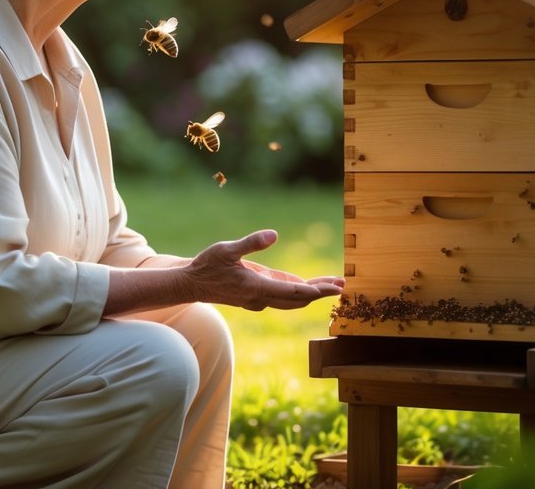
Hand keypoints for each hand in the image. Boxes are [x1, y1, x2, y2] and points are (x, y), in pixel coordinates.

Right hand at [182, 230, 344, 310]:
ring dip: (312, 293)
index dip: (316, 290)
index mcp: (256, 287)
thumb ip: (251, 242)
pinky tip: (310, 285)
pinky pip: (283, 296)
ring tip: (332, 284)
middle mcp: (260, 298)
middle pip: (298, 298)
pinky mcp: (256, 296)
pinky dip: (299, 291)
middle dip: (321, 292)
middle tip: (343, 285)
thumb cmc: (207, 265)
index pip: (294, 291)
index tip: (335, 288)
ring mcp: (259, 300)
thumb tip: (273, 234)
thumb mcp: (227, 249)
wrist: (192, 284)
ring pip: (292, 299)